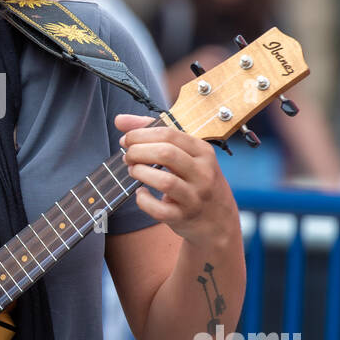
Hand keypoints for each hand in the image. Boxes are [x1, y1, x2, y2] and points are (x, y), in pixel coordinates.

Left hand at [114, 114, 239, 248]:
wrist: (218, 220)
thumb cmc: (196, 180)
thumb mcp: (185, 154)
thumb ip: (154, 134)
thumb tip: (120, 120)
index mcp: (203, 152)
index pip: (169, 134)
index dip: (141, 134)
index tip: (127, 139)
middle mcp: (202, 173)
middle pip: (166, 154)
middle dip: (138, 151)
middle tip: (128, 156)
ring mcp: (194, 197)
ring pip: (164, 181)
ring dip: (140, 173)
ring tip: (133, 170)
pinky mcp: (183, 217)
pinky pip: (159, 210)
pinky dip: (144, 200)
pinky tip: (140, 193)